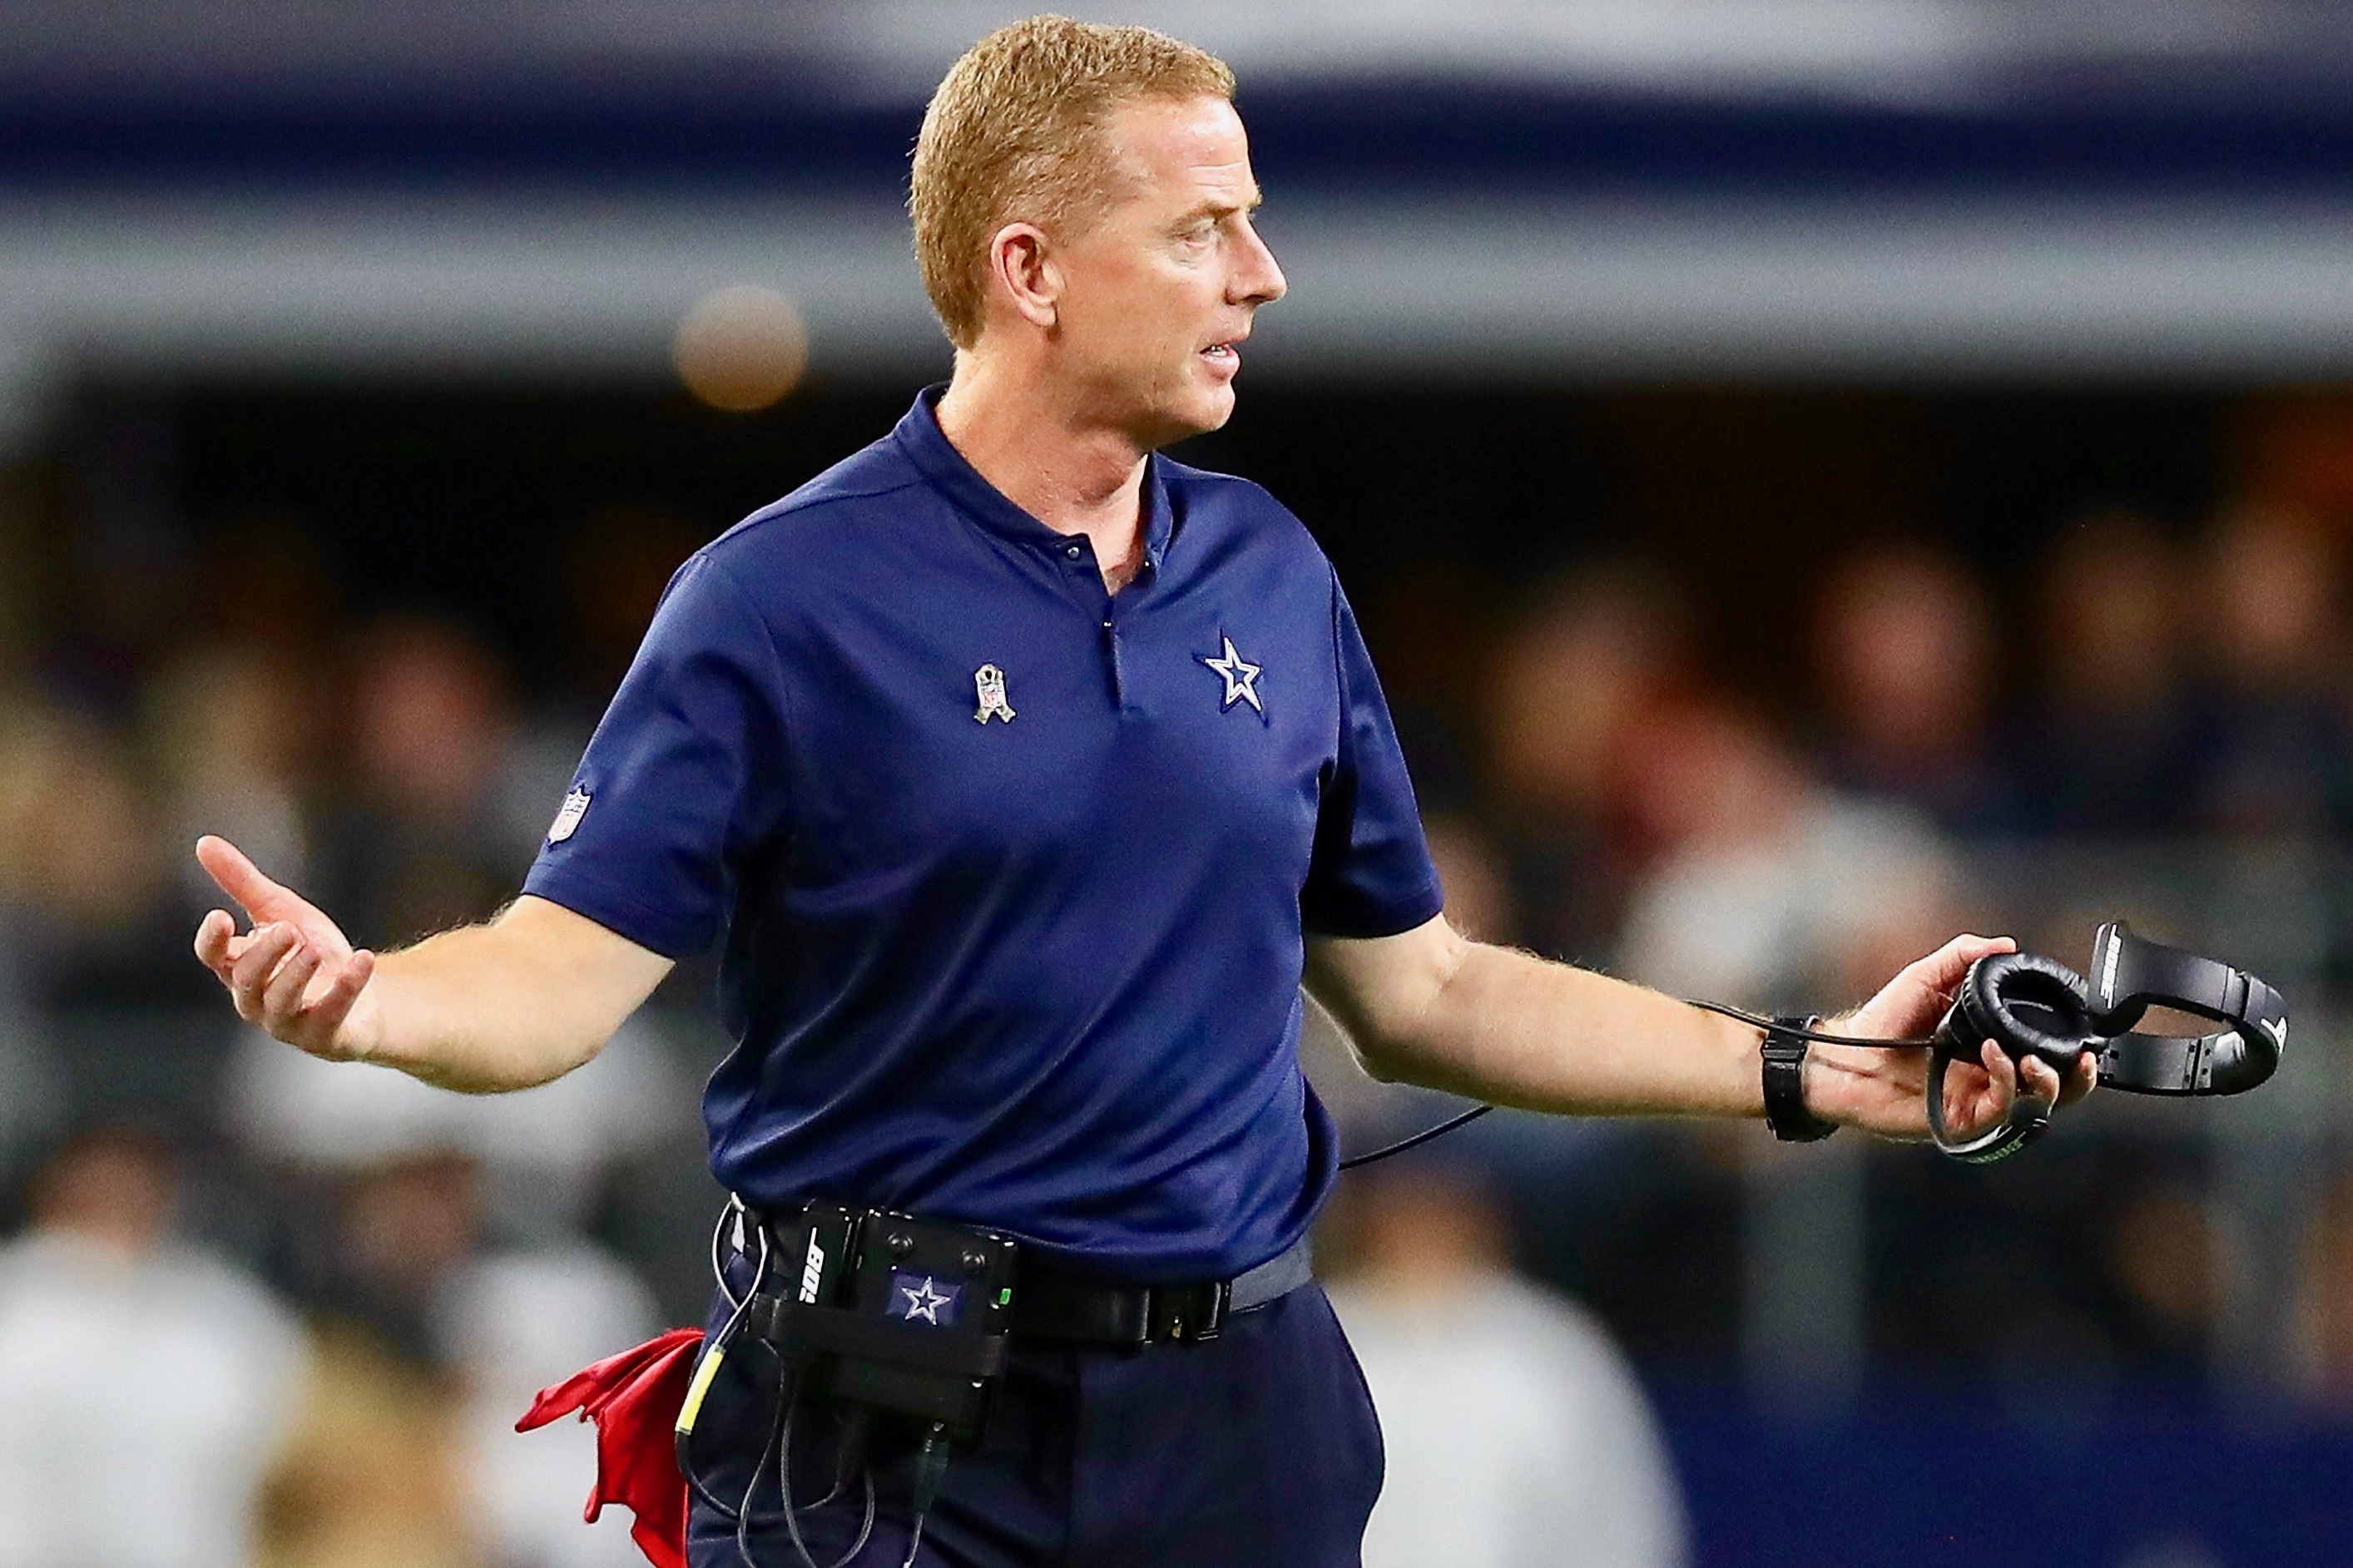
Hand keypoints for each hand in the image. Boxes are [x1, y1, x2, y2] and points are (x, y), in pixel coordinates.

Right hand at [191, 836, 383, 1061]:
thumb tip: (203, 842)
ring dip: (295, 975)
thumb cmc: (310, 953)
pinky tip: (363, 959)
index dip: (213, 940)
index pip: (213, 958)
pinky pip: (332, 1014)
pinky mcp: (327, 1036)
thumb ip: (243, 882)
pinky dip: (347, 987)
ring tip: (313, 948)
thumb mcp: (280, 911)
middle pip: (247, 980)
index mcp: (239, 969)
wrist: (364, 996)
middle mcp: (256, 1001)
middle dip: (265, 955)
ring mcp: (290, 1023)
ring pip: (281, 1004)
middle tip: (288, 929)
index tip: (221, 916)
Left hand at [1804, 932, 2097, 1141]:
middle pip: (2054, 1089)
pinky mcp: (1963, 1120)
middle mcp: (1992, 1078)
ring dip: (2047, 1082)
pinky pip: (2001, 1109)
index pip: (2046, 1055)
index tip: (2085, 1031)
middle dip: (2079, 1079)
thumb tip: (2005, 943)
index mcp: (1992, 1049)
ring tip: (2033, 1060)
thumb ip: (1964, 956)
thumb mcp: (1926, 977)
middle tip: (2084, 1060)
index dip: (2071, 1049)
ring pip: (2036, 1106)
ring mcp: (1979, 1102)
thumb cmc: (1883, 1020)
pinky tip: (1995, 1055)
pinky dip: (2006, 1080)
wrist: (1845, 1054)